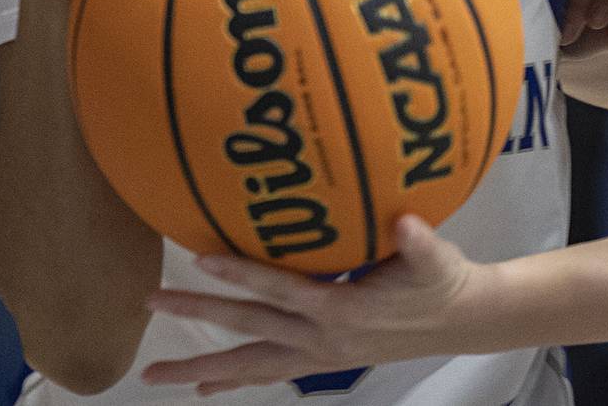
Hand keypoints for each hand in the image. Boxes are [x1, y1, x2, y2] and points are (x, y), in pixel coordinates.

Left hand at [141, 216, 477, 394]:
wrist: (458, 321)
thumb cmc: (443, 281)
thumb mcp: (436, 257)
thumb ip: (419, 240)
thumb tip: (405, 221)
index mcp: (342, 310)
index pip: (280, 289)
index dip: (241, 273)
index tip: (199, 257)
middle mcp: (321, 339)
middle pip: (249, 328)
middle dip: (198, 317)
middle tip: (149, 302)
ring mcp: (318, 355)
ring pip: (248, 364)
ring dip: (199, 368)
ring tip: (154, 373)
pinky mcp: (320, 360)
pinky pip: (265, 373)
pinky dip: (231, 380)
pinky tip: (203, 387)